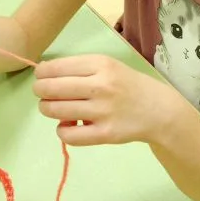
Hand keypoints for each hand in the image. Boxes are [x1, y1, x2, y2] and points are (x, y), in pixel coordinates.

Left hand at [33, 55, 179, 145]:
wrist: (158, 109)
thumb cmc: (128, 85)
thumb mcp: (109, 65)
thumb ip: (79, 68)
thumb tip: (43, 73)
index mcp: (100, 64)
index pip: (55, 68)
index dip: (41, 74)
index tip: (42, 78)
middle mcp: (101, 86)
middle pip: (51, 89)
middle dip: (40, 91)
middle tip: (44, 94)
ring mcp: (103, 111)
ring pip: (55, 111)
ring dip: (48, 110)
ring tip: (57, 109)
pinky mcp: (105, 134)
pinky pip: (69, 135)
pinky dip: (62, 131)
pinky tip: (69, 126)